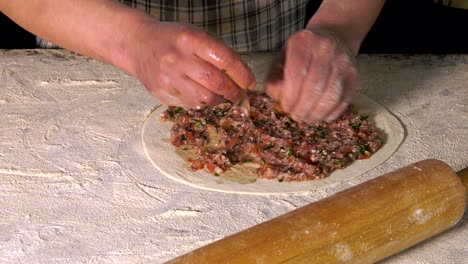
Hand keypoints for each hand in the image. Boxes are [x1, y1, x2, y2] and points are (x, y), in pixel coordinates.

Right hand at [133, 21, 255, 108]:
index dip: (242, 74)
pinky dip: (202, 104)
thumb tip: (242, 77)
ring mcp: (168, 78)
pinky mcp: (161, 94)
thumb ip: (217, 53)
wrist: (138, 44)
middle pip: (215, 82)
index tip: (250, 82)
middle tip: (239, 94)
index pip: (224, 59)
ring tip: (223, 97)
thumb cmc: (174, 39)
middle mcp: (178, 59)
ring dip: (219, 101)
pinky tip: (204, 96)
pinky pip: (190, 105)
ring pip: (204, 99)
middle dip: (233, 91)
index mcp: (190, 39)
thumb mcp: (195, 35)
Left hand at [265, 28, 357, 122]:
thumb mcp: (281, 59)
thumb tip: (279, 99)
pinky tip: (321, 117)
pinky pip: (344, 99)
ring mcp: (343, 61)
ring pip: (331, 95)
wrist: (332, 36)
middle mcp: (326, 48)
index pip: (297, 73)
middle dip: (303, 108)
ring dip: (317, 113)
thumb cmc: (300, 53)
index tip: (286, 108)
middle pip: (314, 87)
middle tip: (296, 117)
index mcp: (303, 42)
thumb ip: (275, 79)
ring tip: (307, 119)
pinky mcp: (354, 74)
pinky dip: (332, 113)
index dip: (291, 96)